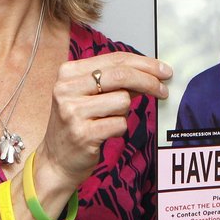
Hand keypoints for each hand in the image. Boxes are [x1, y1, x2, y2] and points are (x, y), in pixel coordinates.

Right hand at [38, 52, 170, 185]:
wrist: (56, 160)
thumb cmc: (77, 124)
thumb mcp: (89, 95)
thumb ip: (115, 82)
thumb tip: (151, 73)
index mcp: (68, 73)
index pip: (115, 59)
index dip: (144, 63)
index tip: (163, 70)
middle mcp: (67, 89)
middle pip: (121, 75)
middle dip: (149, 81)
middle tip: (164, 90)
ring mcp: (73, 111)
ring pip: (123, 100)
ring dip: (125, 112)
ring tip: (109, 120)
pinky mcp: (83, 134)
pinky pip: (120, 124)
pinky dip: (120, 128)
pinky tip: (105, 133)